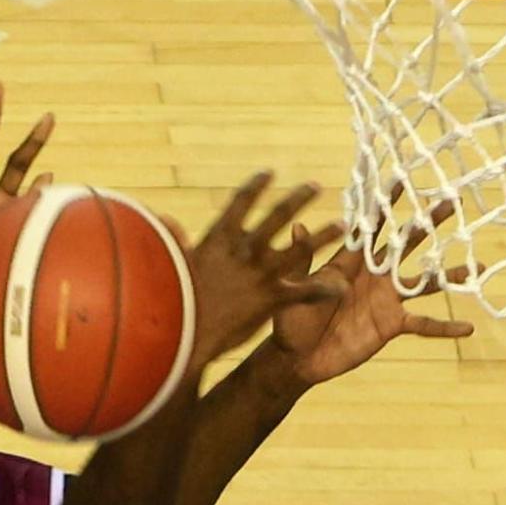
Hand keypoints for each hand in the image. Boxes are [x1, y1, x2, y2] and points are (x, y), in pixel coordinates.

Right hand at [185, 172, 340, 372]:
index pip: (241, 201)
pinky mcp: (273, 297)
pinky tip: (342, 288)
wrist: (185, 331)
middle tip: (315, 186)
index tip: (269, 173)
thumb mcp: (174, 264)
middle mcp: (246, 248)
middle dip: (299, 199)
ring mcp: (262, 271)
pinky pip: (306, 290)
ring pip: (302, 248)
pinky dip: (325, 289)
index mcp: (220, 236)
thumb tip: (161, 219)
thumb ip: (175, 240)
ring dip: (324, 235)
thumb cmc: (174, 299)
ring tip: (344, 225)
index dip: (256, 185)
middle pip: (279, 215)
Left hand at [271, 206, 473, 385]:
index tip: (403, 178)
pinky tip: (468, 328)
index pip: (373, 226)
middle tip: (452, 202)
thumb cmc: (290, 319)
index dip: (387, 204)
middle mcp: (374, 275)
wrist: (297, 357)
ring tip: (479, 265)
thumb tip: (298, 226)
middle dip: (428, 223)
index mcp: (351, 260)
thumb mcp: (295, 286)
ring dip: (450, 274)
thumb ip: (303, 258)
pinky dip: (445, 327)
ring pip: (425, 282)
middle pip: (407, 244)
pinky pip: (424, 325)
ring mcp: (386, 299)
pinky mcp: (392, 324)